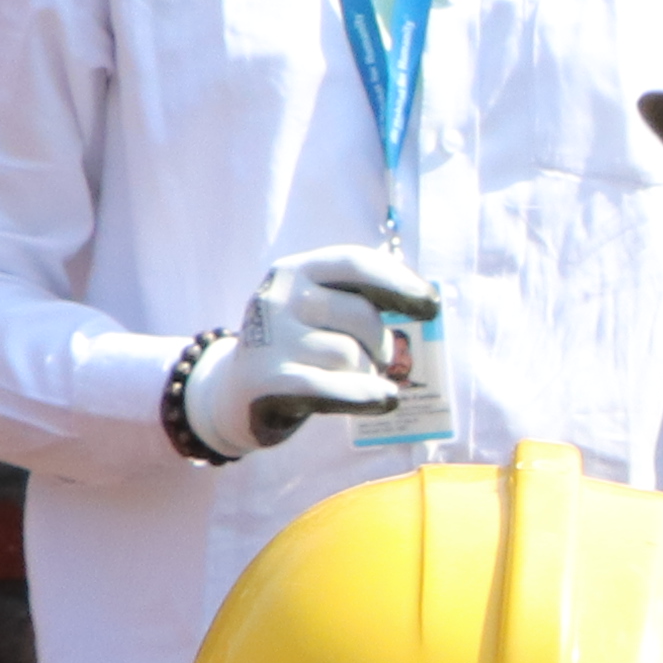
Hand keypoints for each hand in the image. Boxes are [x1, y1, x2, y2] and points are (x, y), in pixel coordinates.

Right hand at [180, 242, 436, 455]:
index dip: (400, 282)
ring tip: (348, 380)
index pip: (356, 263)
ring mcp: (271, 339)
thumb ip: (360, 300)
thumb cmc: (296, 347)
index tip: (430, 306)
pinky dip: (365, 395)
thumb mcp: (317, 311)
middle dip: (380, 343)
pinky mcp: (270, 381)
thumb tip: (424, 301)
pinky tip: (386, 399)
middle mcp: (279, 298)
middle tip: (375, 360)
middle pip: (363, 316)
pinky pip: (335, 387)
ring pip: (352, 357)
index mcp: (295, 271)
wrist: (232, 392)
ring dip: (365, 374)